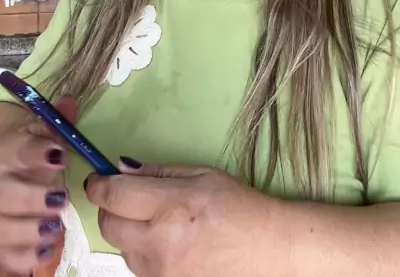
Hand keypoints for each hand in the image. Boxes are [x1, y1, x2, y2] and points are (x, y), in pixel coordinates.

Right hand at [0, 96, 76, 274]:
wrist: (3, 180)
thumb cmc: (21, 161)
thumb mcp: (34, 140)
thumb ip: (54, 128)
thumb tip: (70, 103)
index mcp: (5, 153)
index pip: (16, 150)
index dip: (36, 153)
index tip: (60, 157)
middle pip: (4, 194)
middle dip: (31, 199)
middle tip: (59, 200)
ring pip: (2, 227)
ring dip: (29, 230)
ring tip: (54, 228)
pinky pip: (5, 256)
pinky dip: (25, 256)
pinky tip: (45, 249)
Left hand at [85, 159, 286, 276]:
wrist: (267, 249)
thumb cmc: (238, 206)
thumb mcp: (201, 174)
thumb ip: (158, 172)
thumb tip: (122, 168)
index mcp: (170, 207)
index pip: (114, 195)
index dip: (98, 184)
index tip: (97, 179)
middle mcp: (159, 244)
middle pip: (109, 224)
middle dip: (111, 207)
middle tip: (127, 196)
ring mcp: (160, 272)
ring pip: (120, 247)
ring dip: (127, 230)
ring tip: (157, 220)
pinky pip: (137, 265)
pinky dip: (141, 250)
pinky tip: (165, 241)